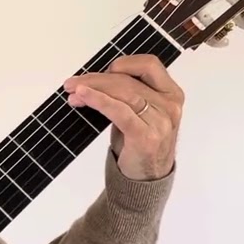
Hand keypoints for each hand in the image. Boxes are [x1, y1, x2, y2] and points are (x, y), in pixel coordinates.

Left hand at [62, 54, 183, 180]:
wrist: (146, 179)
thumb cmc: (139, 143)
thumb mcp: (139, 113)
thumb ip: (127, 94)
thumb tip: (92, 79)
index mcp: (172, 94)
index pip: (149, 65)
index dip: (123, 64)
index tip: (100, 73)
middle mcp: (170, 105)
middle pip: (128, 80)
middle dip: (96, 79)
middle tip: (72, 83)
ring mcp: (160, 121)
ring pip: (123, 92)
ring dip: (92, 88)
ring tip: (72, 92)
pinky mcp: (145, 136)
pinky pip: (119, 111)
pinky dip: (98, 100)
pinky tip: (83, 96)